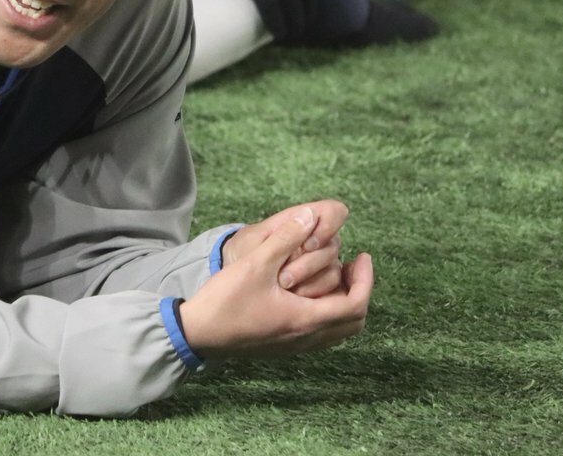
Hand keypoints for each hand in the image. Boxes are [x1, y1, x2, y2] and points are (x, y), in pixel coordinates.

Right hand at [181, 206, 372, 360]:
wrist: (197, 334)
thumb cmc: (225, 301)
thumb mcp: (255, 263)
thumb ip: (285, 238)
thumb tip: (310, 214)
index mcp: (305, 319)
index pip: (355, 304)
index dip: (366, 280)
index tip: (362, 256)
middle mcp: (306, 338)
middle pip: (353, 322)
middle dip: (359, 291)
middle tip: (352, 266)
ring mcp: (295, 346)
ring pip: (337, 330)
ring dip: (343, 302)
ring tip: (333, 277)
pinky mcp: (282, 347)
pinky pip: (321, 334)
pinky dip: (327, 313)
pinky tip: (309, 293)